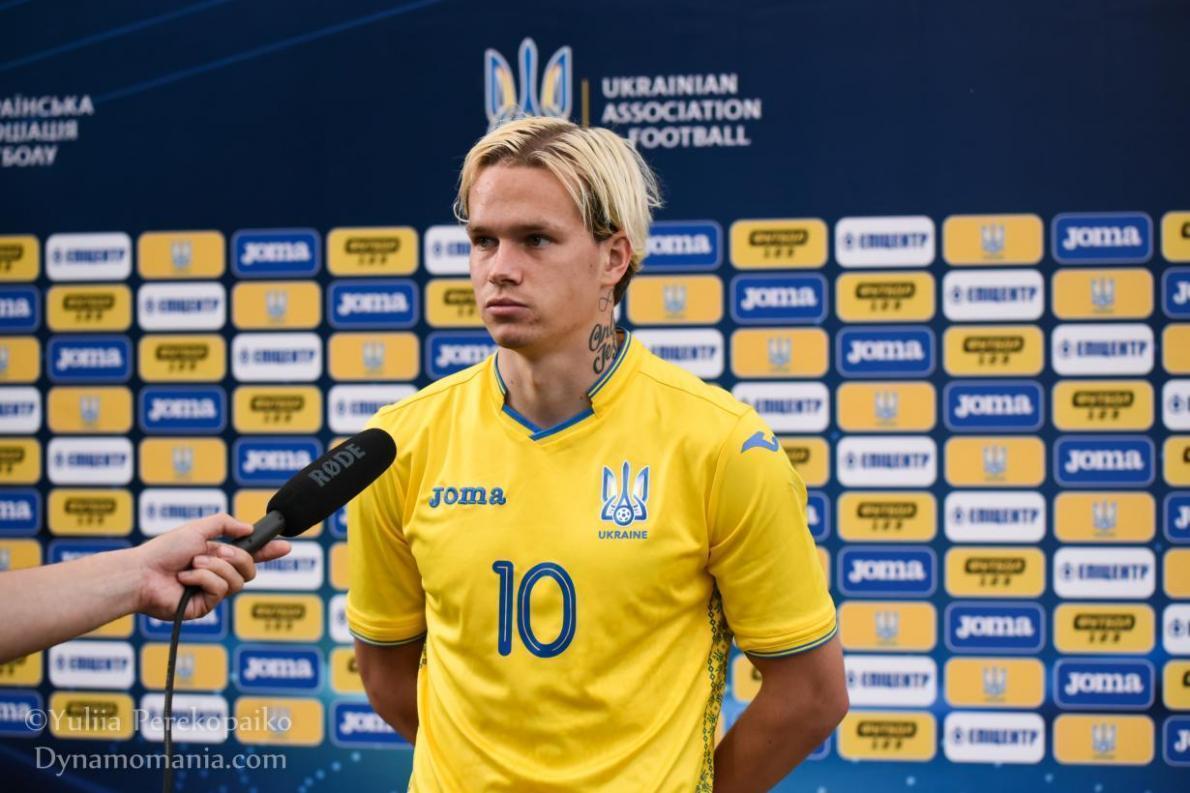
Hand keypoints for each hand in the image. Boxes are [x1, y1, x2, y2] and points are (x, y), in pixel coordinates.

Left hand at [133, 513, 291, 620]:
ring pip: (237, 580)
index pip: (251, 554)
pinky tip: (185, 578)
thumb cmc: (164, 551)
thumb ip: (225, 524)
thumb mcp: (197, 528)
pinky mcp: (205, 607)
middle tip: (217, 552)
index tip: (285, 545)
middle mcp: (219, 574)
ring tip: (192, 564)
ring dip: (214, 567)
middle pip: (250, 569)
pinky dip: (202, 579)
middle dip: (236, 557)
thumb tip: (249, 529)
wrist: (142, 573)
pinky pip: (220, 589)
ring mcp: (213, 592)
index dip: (269, 551)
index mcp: (218, 556)